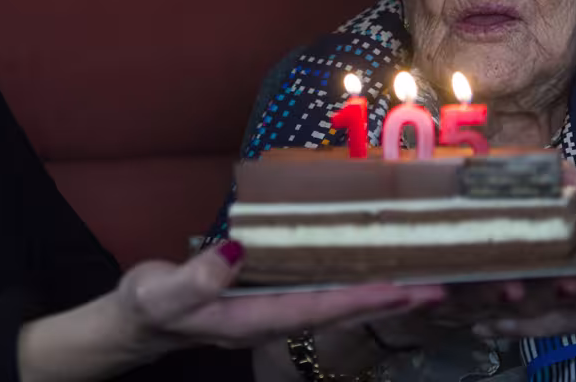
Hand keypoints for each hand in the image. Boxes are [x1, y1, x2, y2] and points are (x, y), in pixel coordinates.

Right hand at [117, 241, 445, 349]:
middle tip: (438, 290)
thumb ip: (198, 277)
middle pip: (343, 312)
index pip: (320, 309)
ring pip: (337, 304)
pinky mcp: (267, 297)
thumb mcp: (165, 292)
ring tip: (420, 284)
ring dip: (379, 295)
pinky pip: (320, 292)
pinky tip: (365, 272)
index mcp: (255, 320)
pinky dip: (349, 284)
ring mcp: (273, 311)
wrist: (137, 323)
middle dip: (391, 302)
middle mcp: (274, 319)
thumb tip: (237, 252)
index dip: (362, 299)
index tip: (403, 289)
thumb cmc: (149, 307)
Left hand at [475, 164, 575, 345]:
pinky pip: (558, 328)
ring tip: (480, 325)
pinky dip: (526, 328)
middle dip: (531, 314)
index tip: (565, 287)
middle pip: (569, 315)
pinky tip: (492, 325)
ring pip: (560, 327)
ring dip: (520, 327)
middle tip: (492, 308)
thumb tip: (556, 165)